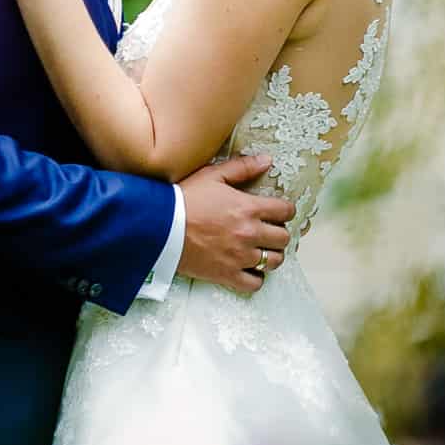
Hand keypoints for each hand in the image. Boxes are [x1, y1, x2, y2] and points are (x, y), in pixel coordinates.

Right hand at [175, 153, 294, 295]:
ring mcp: (240, 257)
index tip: (278, 212)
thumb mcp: (212, 176)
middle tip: (267, 231)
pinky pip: (255, 283)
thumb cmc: (184, 198)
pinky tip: (248, 268)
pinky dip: (255, 277)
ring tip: (259, 250)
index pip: (285, 211)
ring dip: (270, 255)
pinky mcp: (227, 275)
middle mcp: (249, 233)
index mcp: (248, 208)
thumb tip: (267, 161)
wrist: (159, 226)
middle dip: (278, 233)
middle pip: (283, 238)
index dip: (285, 210)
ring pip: (274, 262)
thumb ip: (242, 168)